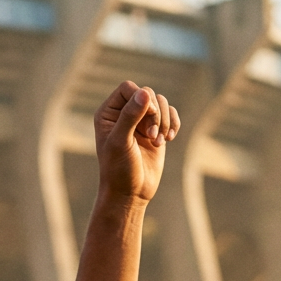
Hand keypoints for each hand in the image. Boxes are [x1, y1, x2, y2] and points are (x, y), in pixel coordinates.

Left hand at [92, 82, 179, 203]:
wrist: (131, 193)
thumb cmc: (119, 170)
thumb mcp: (121, 142)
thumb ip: (130, 116)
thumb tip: (145, 92)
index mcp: (108, 113)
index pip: (128, 88)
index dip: (141, 99)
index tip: (145, 120)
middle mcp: (123, 114)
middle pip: (147, 94)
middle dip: (155, 114)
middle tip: (152, 137)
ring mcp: (140, 121)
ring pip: (160, 103)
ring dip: (164, 121)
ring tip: (159, 141)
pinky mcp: (155, 130)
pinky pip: (170, 114)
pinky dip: (173, 123)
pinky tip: (169, 139)